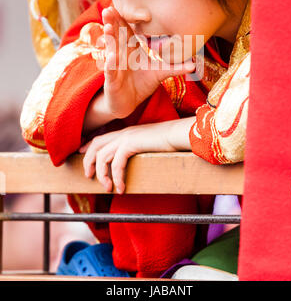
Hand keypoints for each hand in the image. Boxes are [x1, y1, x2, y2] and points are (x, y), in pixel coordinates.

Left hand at [79, 117, 193, 193]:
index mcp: (126, 132)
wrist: (179, 134)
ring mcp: (126, 136)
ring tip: (108, 188)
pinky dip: (116, 177)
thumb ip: (137, 150)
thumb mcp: (148, 146)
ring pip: (102, 156)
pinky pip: (117, 163)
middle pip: (96, 145)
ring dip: (102, 174)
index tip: (80, 155)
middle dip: (88, 162)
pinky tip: (121, 188)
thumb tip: (131, 162)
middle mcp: (123, 133)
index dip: (88, 147)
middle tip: (88, 177)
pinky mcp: (131, 143)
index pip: (100, 138)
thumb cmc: (168, 142)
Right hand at [100, 6, 195, 119]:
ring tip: (108, 28)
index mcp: (130, 48)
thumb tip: (194, 64)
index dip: (123, 19)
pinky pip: (110, 71)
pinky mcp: (111, 81)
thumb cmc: (143, 82)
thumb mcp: (160, 73)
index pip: (126, 30)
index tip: (120, 5)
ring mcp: (115, 67)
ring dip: (109, 39)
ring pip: (111, 50)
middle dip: (111, 23)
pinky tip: (111, 57)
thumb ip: (174, 67)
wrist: (129, 102)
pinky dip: (110, 65)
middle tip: (109, 10)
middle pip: (115, 36)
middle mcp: (120, 54)